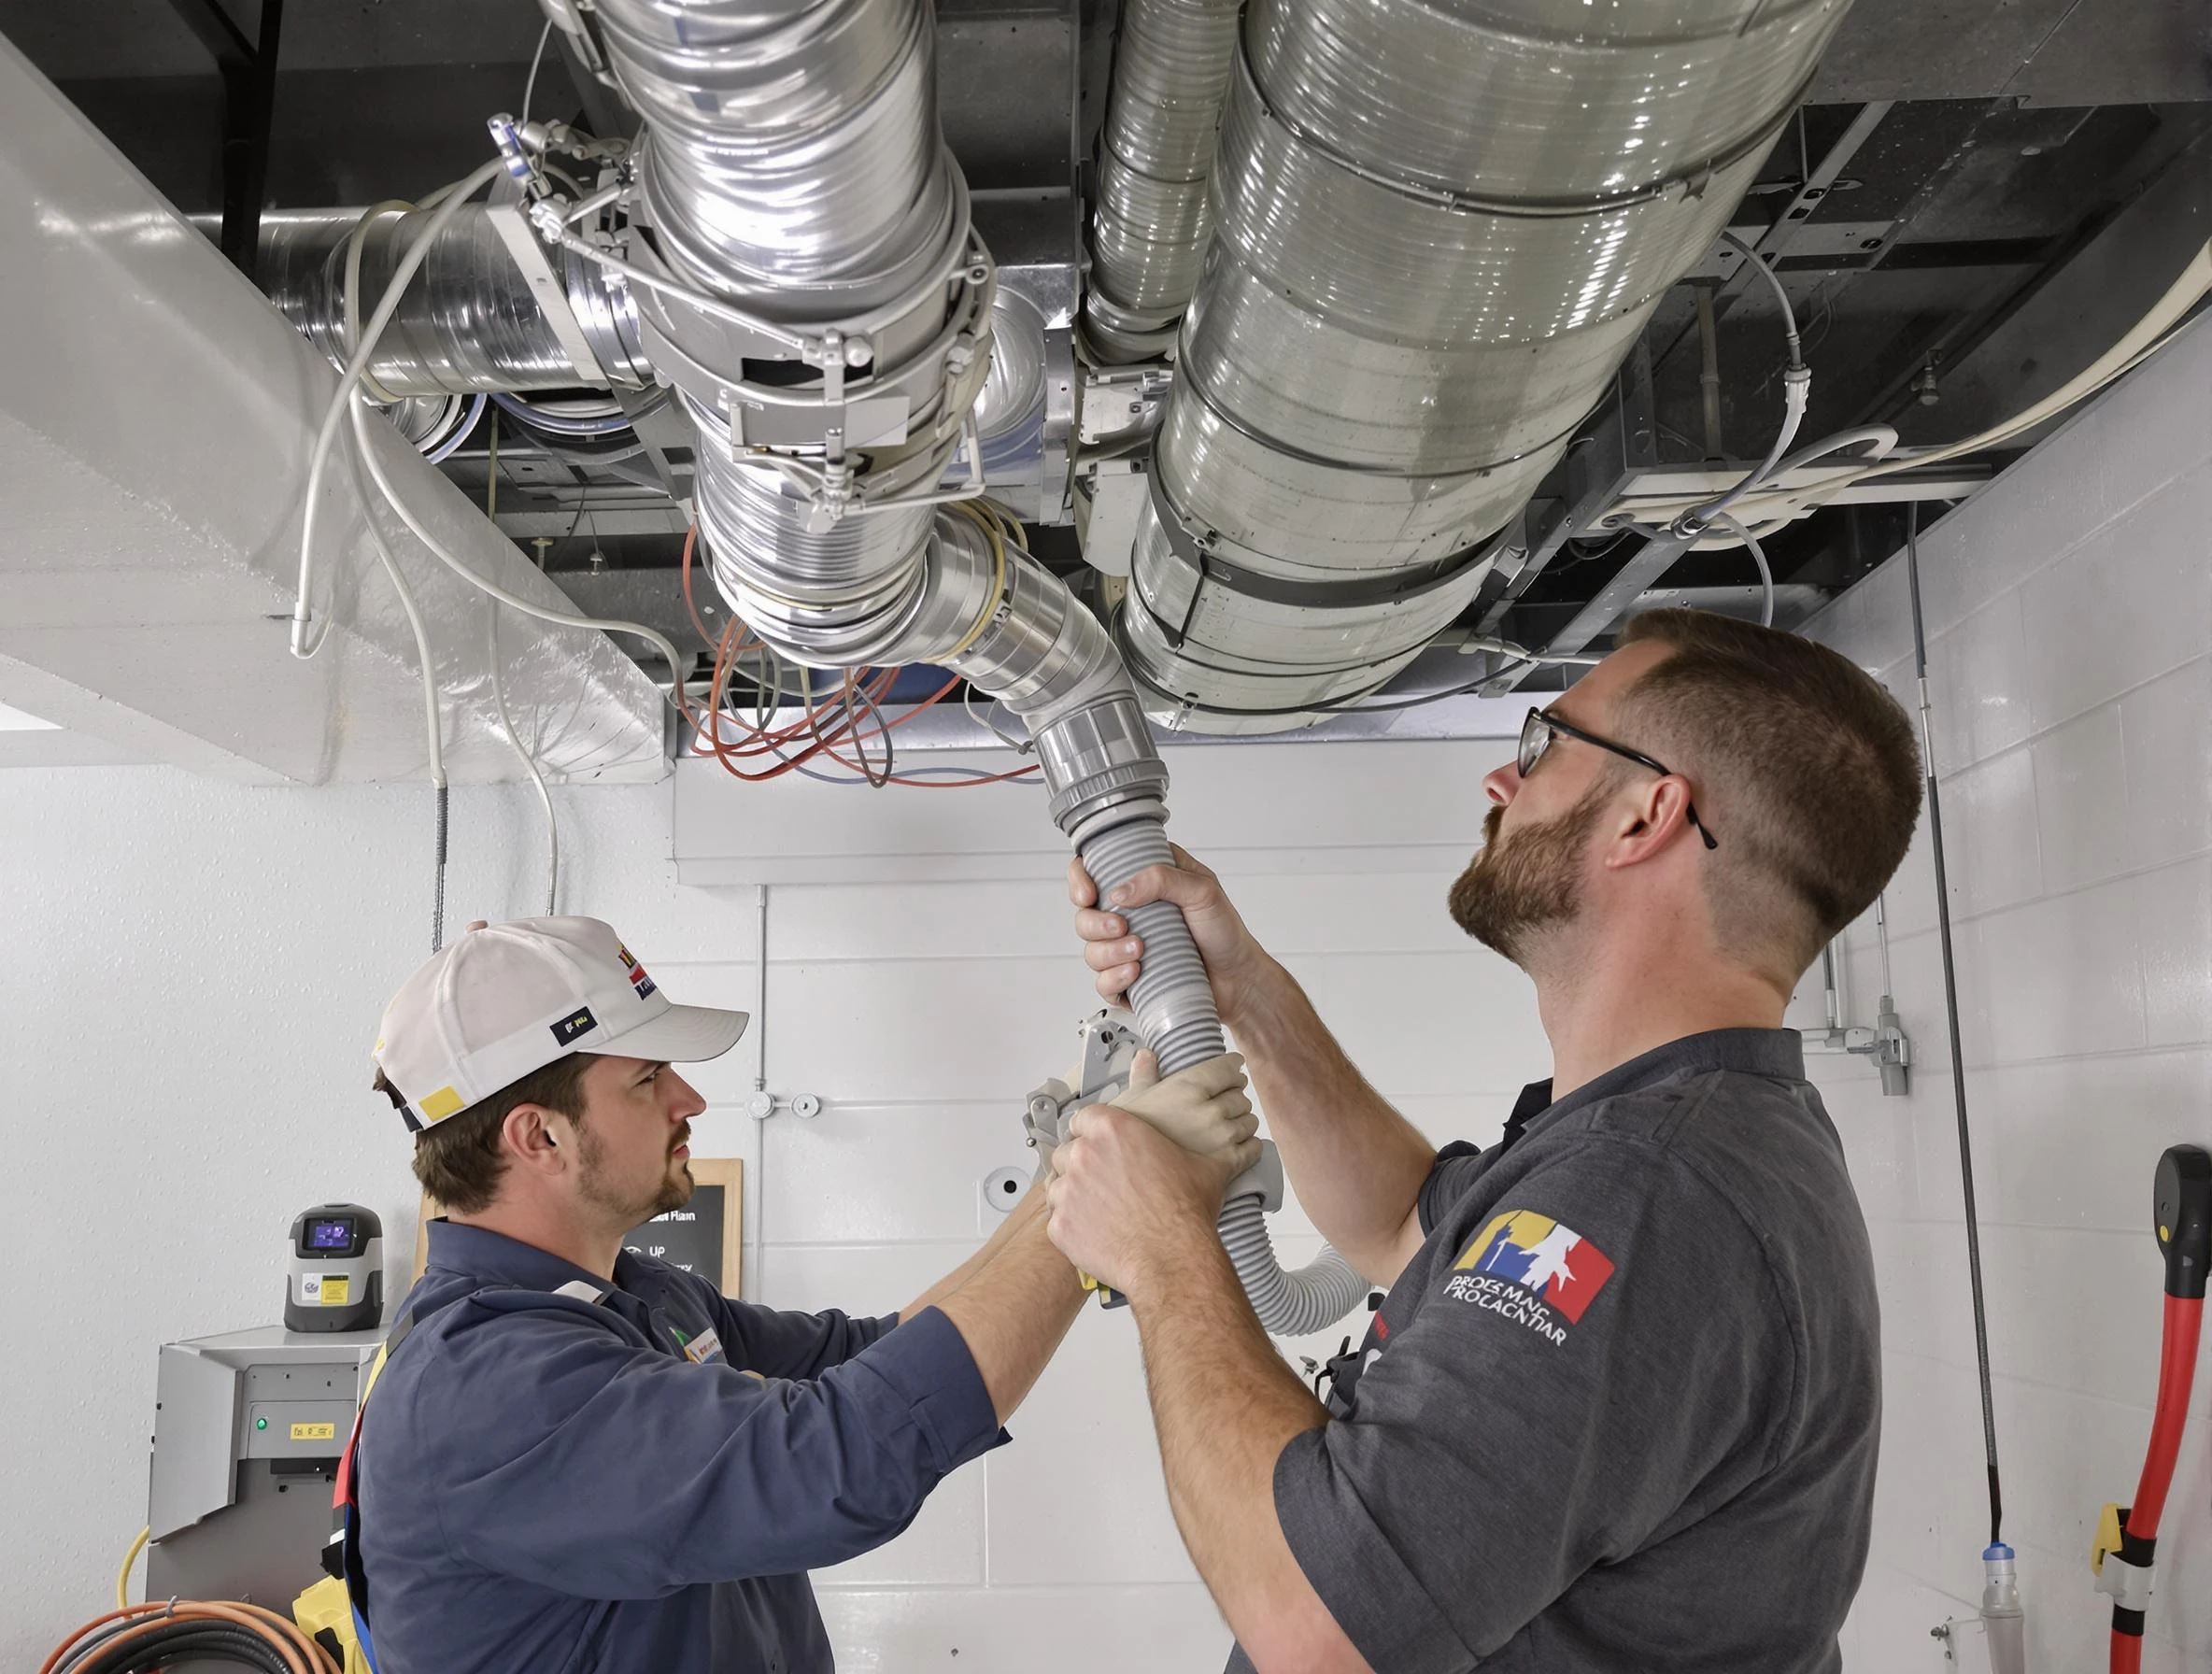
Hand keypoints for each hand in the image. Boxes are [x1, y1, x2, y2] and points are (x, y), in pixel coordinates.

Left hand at [1046, 1102, 1251, 1298]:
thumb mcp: (1204, 1167)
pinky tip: (1094, 1232)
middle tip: (1102, 1183)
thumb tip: (1250, 1144)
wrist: (1174, 1257)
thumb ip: (1215, 1145)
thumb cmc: (1188, 1211)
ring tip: (1097, 1209)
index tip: (1101, 1147)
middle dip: (1080, 1165)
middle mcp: (1083, 1153)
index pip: (1084, 1117)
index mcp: (1113, 1128)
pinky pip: (1056, 1221)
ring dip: (1072, 1194)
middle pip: (1067, 1150)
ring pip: (1056, 1185)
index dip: (1092, 1132)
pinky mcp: (1060, 1225)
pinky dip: (1071, 1227)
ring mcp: (1067, 1189)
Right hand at [1069, 844, 1274, 1023]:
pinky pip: (1103, 983)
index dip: (1080, 879)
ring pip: (1091, 950)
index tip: (1088, 893)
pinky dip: (1113, 979)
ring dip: (1108, 952)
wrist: (1239, 980)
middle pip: (1085, 915)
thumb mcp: (1204, 891)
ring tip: (1139, 953)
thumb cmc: (1225, 932)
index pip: (1094, 871)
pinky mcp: (1130, 979)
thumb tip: (1120, 891)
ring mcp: (1127, 947)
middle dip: (1095, 923)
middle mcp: (1132, 913)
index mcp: (1145, 881)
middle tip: (1122, 927)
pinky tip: (1135, 974)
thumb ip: (1163, 879)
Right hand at [1105, 1050, 1259, 1164]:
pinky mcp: (1229, 1164)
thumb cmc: (1128, 1140)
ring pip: (1249, 1122)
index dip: (1231, 1068)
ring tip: (1227, 1126)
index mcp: (1188, 1088)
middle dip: (1234, 1097)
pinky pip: (1253, 1149)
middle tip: (1224, 1102)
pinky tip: (1237, 1146)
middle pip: (1240, 1096)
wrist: (1132, 1180)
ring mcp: (1222, 1138)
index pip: (1228, 1068)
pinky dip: (1249, 1146)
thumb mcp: (1130, 1101)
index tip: (1231, 1070)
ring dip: (1242, 1122)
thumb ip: (1143, 1075)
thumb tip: (1146, 1055)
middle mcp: (1210, 1111)